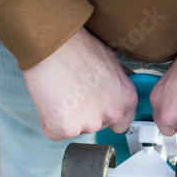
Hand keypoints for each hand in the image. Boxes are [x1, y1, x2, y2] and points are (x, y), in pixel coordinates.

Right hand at [23, 27, 137, 140]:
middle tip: (73, 91)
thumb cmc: (77, 47)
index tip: (95, 105)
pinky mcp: (66, 128)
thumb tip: (123, 90)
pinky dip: (49, 120)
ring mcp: (89, 123)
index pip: (121, 123)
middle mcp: (112, 114)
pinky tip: (50, 100)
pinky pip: (56, 132)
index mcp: (127, 100)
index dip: (105, 113)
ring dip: (67, 117)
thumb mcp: (111, 62)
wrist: (51, 44)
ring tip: (61, 91)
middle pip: (97, 126)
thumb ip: (120, 84)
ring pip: (76, 129)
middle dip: (85, 114)